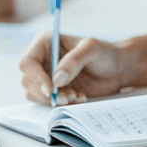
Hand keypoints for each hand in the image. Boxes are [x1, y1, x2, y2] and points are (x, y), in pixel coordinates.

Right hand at [18, 32, 134, 105]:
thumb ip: (75, 60)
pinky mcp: (54, 90)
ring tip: (76, 96)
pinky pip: (47, 102)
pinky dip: (61, 104)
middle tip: (68, 97)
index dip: (36, 77)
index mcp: (45, 43)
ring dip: (54, 100)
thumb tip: (56, 78)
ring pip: (35, 93)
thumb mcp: (93, 49)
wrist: (117, 69)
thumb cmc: (105, 53)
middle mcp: (42, 59)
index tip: (51, 89)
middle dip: (47, 93)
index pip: (28, 62)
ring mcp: (46, 76)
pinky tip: (79, 97)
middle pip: (28, 81)